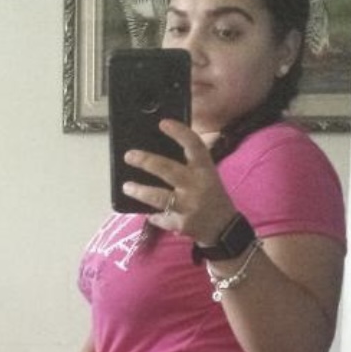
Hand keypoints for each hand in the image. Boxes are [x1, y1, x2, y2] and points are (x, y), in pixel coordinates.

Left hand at [123, 121, 234, 243]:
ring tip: (126, 186)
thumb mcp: (206, 176)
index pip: (194, 145)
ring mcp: (189, 206)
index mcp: (205, 169)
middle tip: (129, 156)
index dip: (179, 132)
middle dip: (146, 161)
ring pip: (159, 197)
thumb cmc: (211, 196)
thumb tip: (155, 156)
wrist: (224, 228)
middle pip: (168, 169)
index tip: (163, 123)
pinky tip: (148, 213)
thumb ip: (188, 166)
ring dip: (140, 191)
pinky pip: (160, 218)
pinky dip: (153, 215)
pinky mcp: (182, 224)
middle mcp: (198, 185)